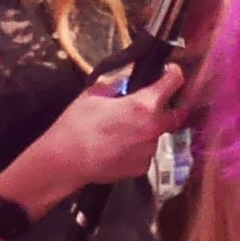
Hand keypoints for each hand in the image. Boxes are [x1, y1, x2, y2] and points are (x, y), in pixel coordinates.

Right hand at [13, 66, 195, 200]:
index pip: (174, 82)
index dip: (173, 74)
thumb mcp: (94, 93)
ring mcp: (149, 150)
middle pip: (175, 113)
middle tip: (149, 103)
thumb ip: (118, 82)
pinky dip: (138, 146)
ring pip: (158, 134)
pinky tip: (120, 146)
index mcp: (145, 105)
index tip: (169, 72)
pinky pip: (146, 152)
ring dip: (148, 128)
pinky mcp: (142, 168)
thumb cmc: (77, 125)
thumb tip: (128, 78)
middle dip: (167, 106)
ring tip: (124, 129)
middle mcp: (153, 128)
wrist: (64, 162)